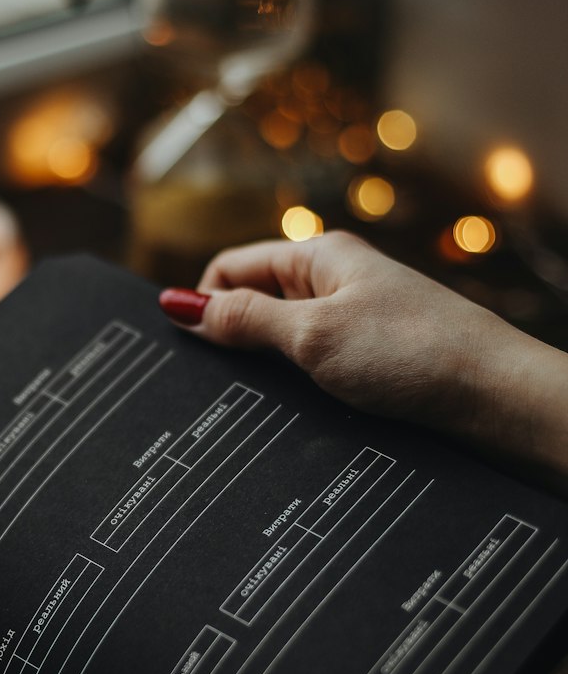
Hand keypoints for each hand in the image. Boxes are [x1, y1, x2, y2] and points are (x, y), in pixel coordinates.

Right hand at [160, 232, 567, 482]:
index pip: (230, 268)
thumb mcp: (313, 337)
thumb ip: (243, 321)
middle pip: (253, 304)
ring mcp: (355, 321)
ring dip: (264, 372)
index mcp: (318, 257)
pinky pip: (313, 367)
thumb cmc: (413, 354)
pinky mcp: (373, 359)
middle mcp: (335, 282)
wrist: (498, 397)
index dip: (201, 305)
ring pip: (282, 342)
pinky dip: (296, 389)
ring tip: (257, 407)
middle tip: (213, 390)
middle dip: (229, 342)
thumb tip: (175, 304)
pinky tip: (295, 417)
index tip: (185, 354)